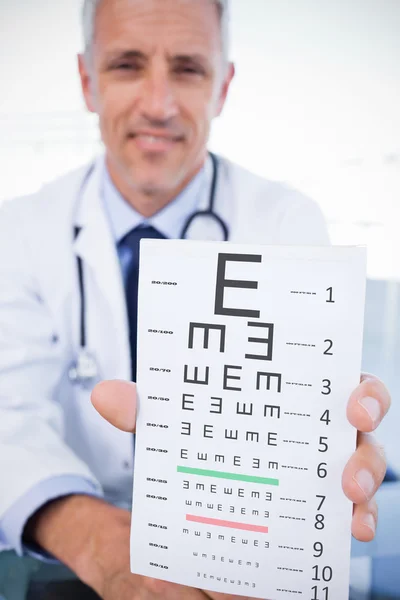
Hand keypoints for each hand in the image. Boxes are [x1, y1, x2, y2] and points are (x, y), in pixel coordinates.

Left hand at [92, 373, 390, 544]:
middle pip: (360, 425)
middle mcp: (314, 436)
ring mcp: (322, 476)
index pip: (334, 382)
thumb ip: (146, 416)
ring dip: (366, 477)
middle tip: (355, 428)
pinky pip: (352, 515)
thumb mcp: (170, 434)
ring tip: (348, 493)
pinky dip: (357, 521)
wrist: (193, 517)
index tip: (351, 397)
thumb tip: (107, 395)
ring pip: (365, 468)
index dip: (356, 386)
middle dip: (367, 424)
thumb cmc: (198, 452)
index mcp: (288, 402)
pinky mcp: (319, 515)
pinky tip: (350, 529)